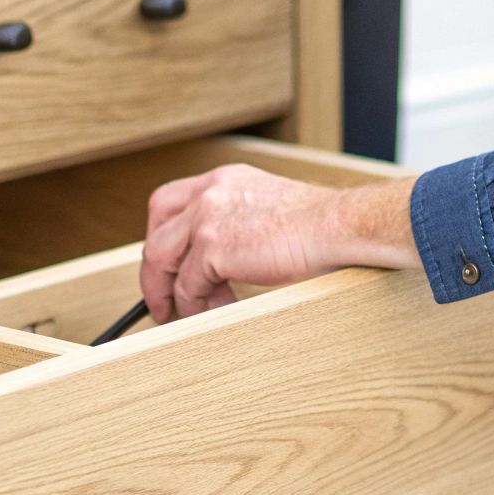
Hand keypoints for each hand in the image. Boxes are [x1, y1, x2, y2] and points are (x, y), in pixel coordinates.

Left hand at [140, 164, 418, 321]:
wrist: (338, 225)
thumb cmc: (320, 224)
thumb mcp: (269, 208)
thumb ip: (241, 221)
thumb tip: (227, 257)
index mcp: (224, 180)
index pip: (170, 202)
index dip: (162, 235)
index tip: (167, 262)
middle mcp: (209, 192)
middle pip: (157, 231)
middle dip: (155, 269)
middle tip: (162, 297)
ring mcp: (207, 218)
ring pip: (162, 259)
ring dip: (170, 293)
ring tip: (182, 314)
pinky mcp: (214, 247)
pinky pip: (187, 285)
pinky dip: (193, 306)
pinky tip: (209, 314)